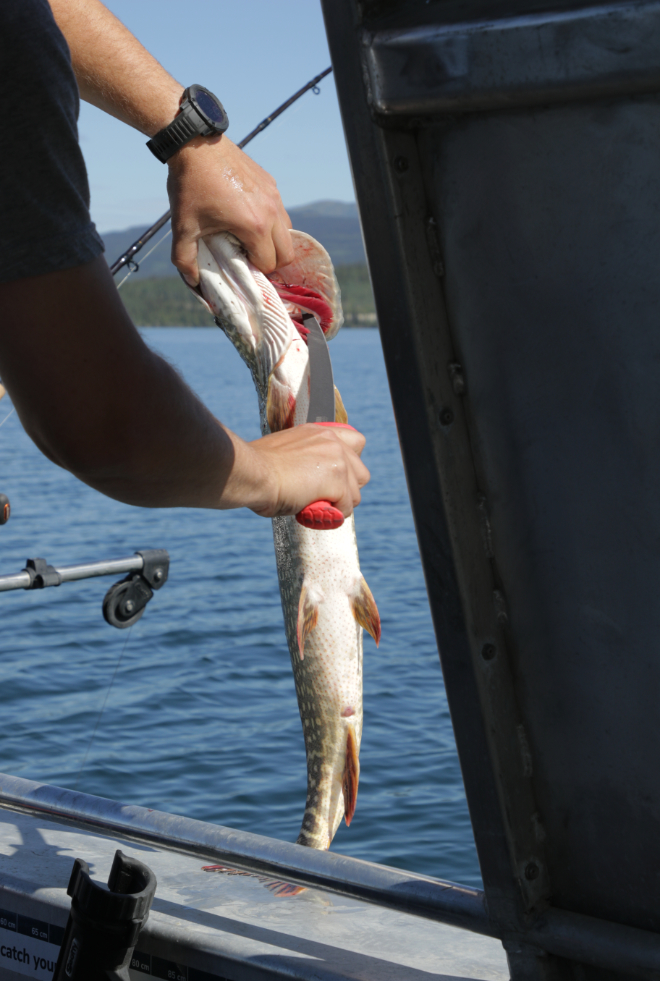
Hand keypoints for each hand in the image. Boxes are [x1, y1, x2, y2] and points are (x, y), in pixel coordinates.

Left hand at [167, 135, 294, 284]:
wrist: (194, 143)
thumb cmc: (190, 186)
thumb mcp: (182, 226)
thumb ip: (184, 259)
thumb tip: (192, 282)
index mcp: (254, 226)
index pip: (269, 264)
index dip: (254, 271)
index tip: (238, 266)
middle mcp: (271, 212)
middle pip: (287, 254)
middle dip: (271, 263)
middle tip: (249, 259)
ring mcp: (274, 196)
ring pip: (288, 233)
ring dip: (274, 243)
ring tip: (250, 240)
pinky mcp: (271, 183)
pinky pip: (280, 213)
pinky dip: (271, 223)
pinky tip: (248, 218)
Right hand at [231, 424, 369, 518]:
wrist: (252, 473)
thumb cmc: (257, 469)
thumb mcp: (285, 453)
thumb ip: (304, 459)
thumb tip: (306, 478)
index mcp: (319, 432)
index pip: (355, 442)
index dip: (349, 464)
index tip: (333, 478)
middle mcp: (332, 442)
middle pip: (362, 473)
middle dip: (347, 489)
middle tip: (324, 498)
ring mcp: (338, 460)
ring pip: (355, 494)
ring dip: (339, 505)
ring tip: (315, 507)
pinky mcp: (338, 481)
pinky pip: (346, 507)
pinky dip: (332, 516)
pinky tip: (313, 513)